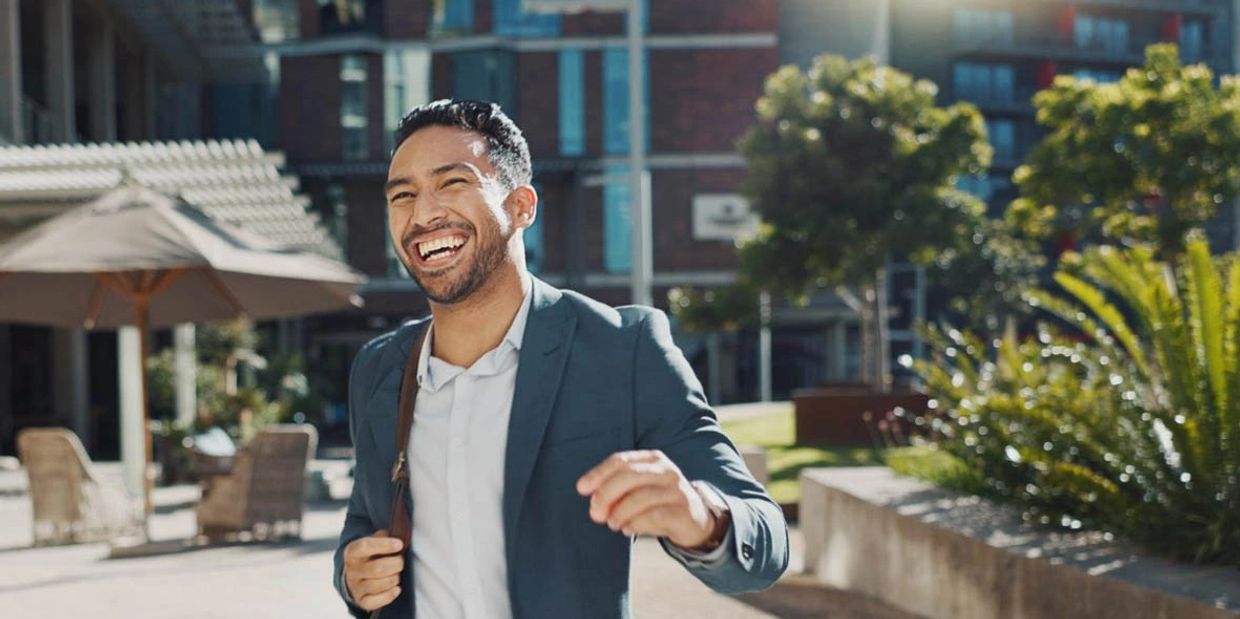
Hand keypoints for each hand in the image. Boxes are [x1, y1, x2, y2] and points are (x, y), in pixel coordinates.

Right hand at [343, 529, 403, 610]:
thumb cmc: (371, 554)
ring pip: (378, 585)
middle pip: (377, 568)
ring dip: (394, 578)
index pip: (365, 546)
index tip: (399, 544)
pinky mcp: (361, 600)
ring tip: (397, 573)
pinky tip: (396, 588)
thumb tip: (399, 535)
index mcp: (352, 551)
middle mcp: (352, 570)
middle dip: (396, 564)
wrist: (357, 574)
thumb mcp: (374, 540)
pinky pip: (375, 601)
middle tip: (400, 561)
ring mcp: (355, 586)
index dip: (384, 545)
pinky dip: (389, 595)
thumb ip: (384, 536)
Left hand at [575, 450, 722, 549]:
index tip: (581, 489)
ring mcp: (677, 490)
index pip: (620, 460)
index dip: (598, 474)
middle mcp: (666, 470)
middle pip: (629, 476)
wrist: (695, 520)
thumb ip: (615, 491)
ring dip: (620, 513)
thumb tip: (592, 502)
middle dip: (606, 495)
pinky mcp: (683, 511)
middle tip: (595, 513)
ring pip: (640, 498)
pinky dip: (635, 524)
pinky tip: (628, 529)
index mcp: (652, 459)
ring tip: (613, 524)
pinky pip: (654, 517)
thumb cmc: (658, 502)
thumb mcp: (638, 489)